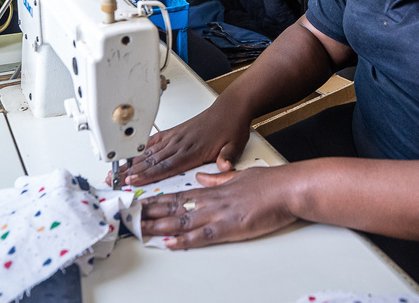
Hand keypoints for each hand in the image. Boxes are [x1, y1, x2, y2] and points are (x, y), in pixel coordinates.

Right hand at [121, 102, 251, 186]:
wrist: (230, 108)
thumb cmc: (231, 127)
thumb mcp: (235, 144)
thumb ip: (228, 158)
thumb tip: (225, 167)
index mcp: (193, 150)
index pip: (166, 166)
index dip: (147, 175)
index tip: (132, 181)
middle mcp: (181, 143)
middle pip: (152, 161)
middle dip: (132, 171)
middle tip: (114, 180)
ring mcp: (176, 137)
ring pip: (150, 152)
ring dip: (132, 162)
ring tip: (116, 170)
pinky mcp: (175, 132)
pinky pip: (155, 140)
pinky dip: (142, 147)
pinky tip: (132, 154)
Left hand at [140, 166, 297, 248]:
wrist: (287, 188)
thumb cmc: (270, 183)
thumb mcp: (239, 175)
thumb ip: (218, 178)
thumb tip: (203, 176)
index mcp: (214, 189)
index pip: (179, 195)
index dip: (158, 201)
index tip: (141, 204)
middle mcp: (212, 201)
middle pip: (174, 207)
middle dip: (151, 214)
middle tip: (130, 218)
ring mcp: (219, 214)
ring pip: (182, 221)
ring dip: (160, 226)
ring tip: (140, 230)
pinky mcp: (230, 228)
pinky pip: (202, 236)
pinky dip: (185, 240)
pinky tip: (170, 243)